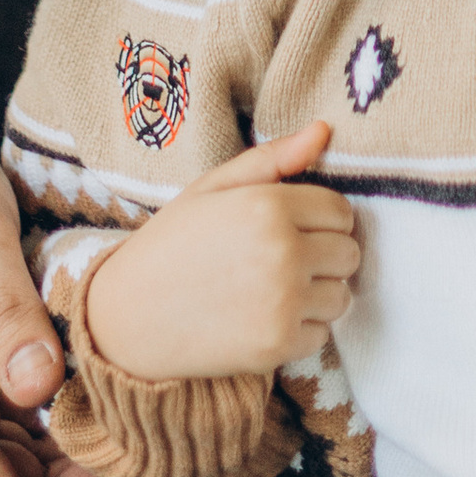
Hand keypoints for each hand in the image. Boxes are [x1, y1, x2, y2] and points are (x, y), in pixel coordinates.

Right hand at [83, 124, 358, 381]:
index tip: (292, 228)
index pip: (341, 211)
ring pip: (341, 296)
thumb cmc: (171, 245)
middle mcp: (283, 253)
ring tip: (271, 290)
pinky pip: (322, 335)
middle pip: (348, 254)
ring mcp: (283, 303)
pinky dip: (299, 331)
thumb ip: (272, 159)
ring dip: (316, 295)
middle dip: (323, 255)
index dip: (320, 219)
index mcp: (268, 206)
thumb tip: (324, 131)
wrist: (127, 318)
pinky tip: (262, 319)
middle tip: (280, 260)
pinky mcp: (278, 346)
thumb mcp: (212, 188)